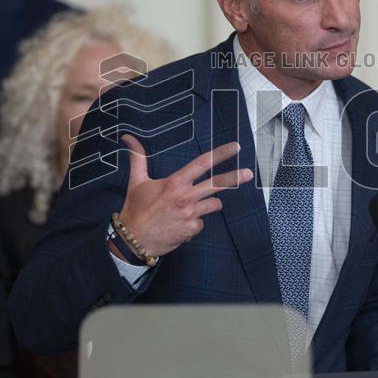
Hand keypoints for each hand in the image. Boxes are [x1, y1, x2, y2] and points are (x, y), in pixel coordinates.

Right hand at [116, 135, 252, 256]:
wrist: (133, 240)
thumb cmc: (135, 209)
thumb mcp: (136, 181)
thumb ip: (137, 158)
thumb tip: (129, 138)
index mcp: (174, 183)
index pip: (201, 163)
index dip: (220, 154)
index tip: (234, 148)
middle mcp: (185, 197)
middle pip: (217, 184)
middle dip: (235, 177)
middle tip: (249, 173)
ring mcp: (190, 215)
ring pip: (213, 205)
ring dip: (208, 204)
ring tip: (190, 207)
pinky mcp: (192, 230)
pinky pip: (201, 222)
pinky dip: (194, 222)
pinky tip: (180, 223)